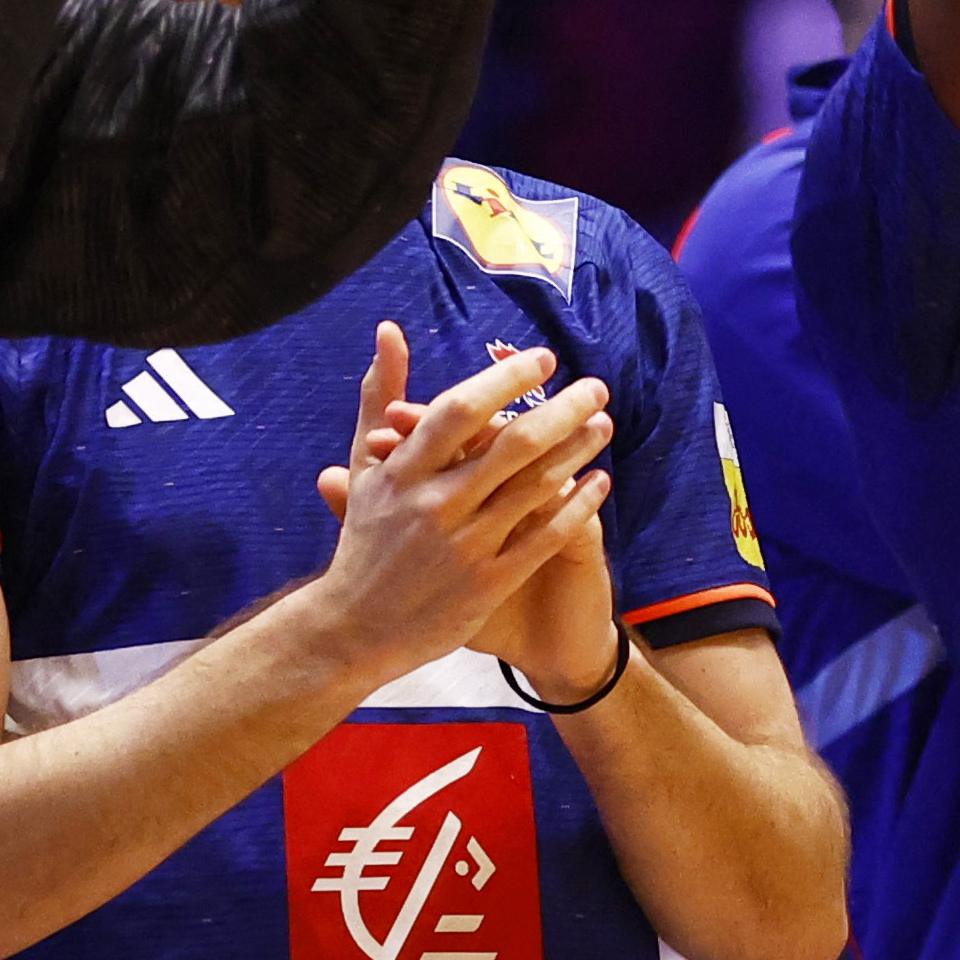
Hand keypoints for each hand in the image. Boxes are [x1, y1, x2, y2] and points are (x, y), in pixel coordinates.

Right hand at [307, 323, 614, 686]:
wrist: (356, 629)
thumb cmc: (364, 541)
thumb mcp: (365, 467)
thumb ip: (379, 397)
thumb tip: (390, 330)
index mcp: (402, 471)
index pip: (460, 411)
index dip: (505, 381)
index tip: (542, 360)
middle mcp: (433, 505)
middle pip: (511, 445)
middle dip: (562, 410)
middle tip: (596, 387)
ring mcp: (463, 546)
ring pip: (534, 487)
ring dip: (576, 450)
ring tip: (603, 424)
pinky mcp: (486, 584)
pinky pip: (543, 537)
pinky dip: (576, 507)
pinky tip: (598, 483)